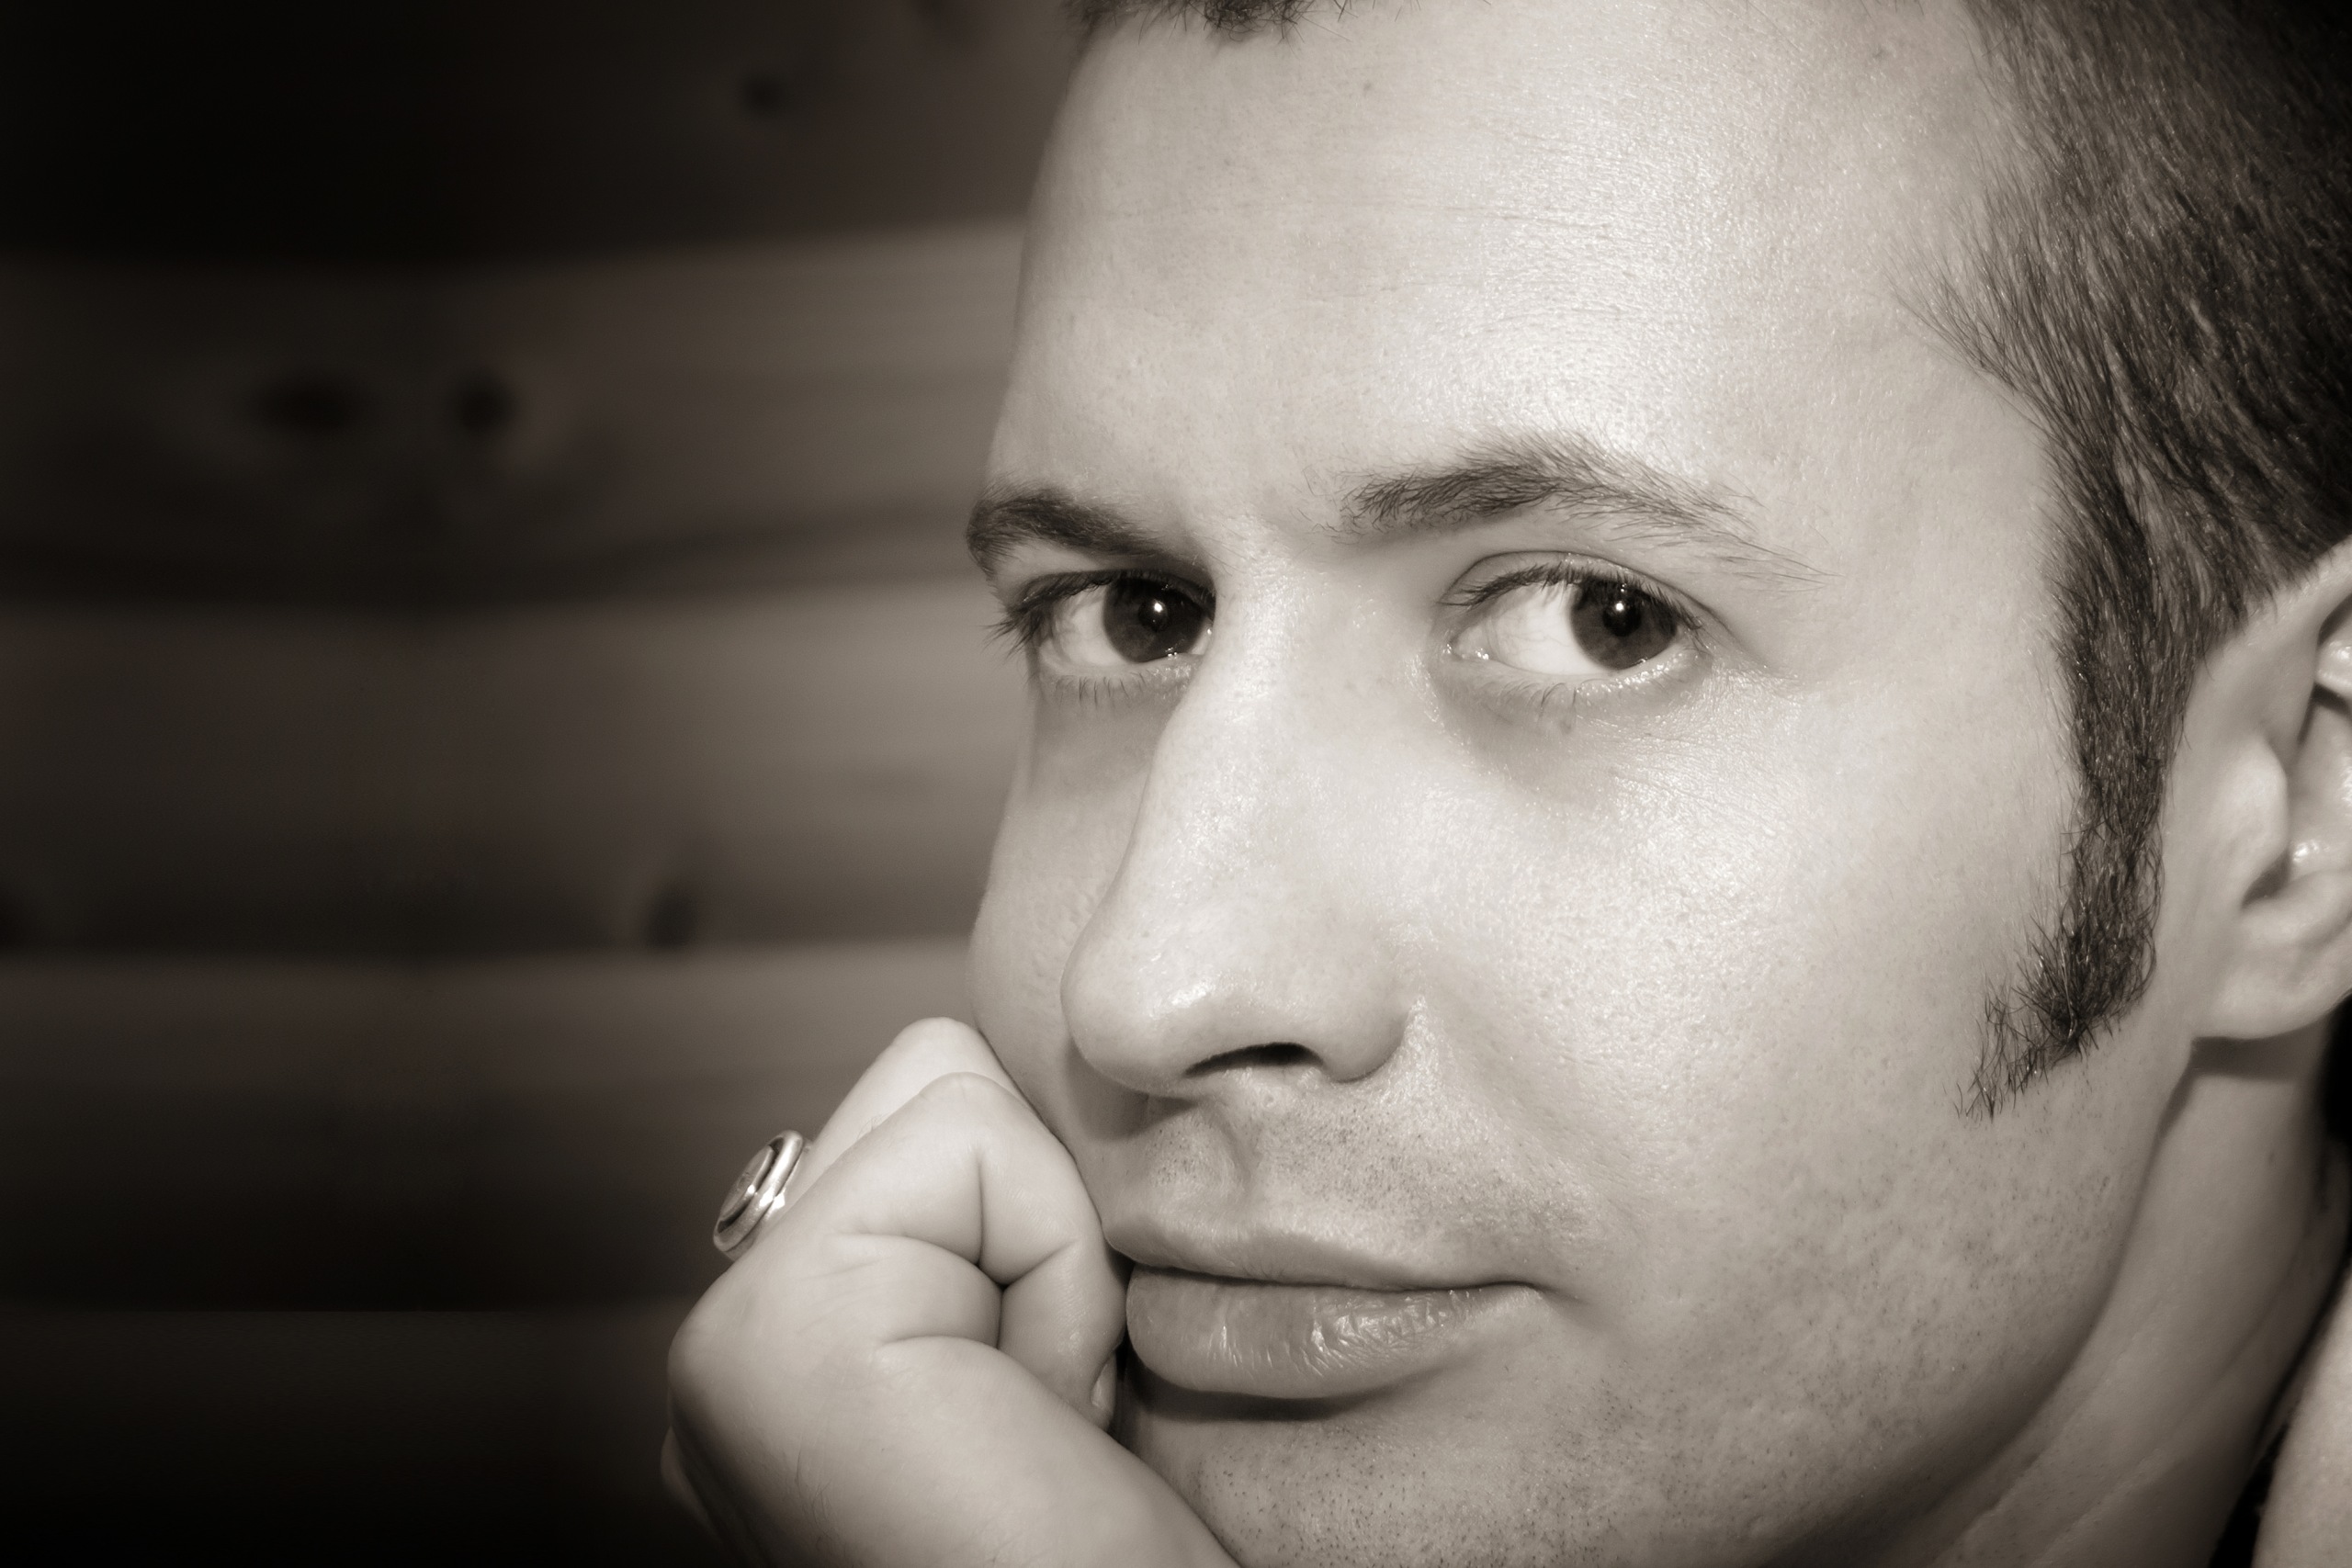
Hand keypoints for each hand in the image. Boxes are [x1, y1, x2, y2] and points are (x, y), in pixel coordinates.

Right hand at [664, 1018, 1236, 1567]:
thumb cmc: (1146, 1547)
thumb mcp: (1057, 1352)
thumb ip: (990, 1233)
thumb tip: (1016, 1069)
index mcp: (792, 1356)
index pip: (934, 1104)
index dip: (1054, 1220)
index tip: (1066, 1404)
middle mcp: (726, 1352)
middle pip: (934, 1077)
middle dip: (1041, 1214)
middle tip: (1058, 1411)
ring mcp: (725, 1351)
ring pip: (949, 1086)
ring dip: (1052, 1244)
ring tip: (1049, 1420)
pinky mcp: (769, 1344)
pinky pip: (968, 1138)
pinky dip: (1055, 1263)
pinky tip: (1039, 1424)